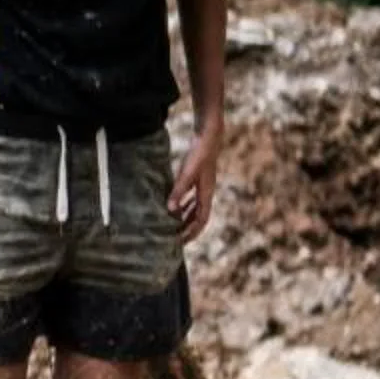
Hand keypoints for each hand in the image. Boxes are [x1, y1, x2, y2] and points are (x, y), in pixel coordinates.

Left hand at [169, 123, 221, 241]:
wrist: (209, 136)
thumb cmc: (199, 154)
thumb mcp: (187, 173)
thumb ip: (179, 191)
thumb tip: (171, 210)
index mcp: (206, 194)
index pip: (201, 220)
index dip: (192, 232)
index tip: (180, 243)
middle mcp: (206, 192)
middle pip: (198, 216)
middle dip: (188, 229)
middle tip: (174, 239)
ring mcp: (203, 185)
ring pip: (195, 208)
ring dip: (185, 218)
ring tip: (173, 227)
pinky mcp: (198, 178)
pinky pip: (192, 198)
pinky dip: (184, 205)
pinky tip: (175, 206)